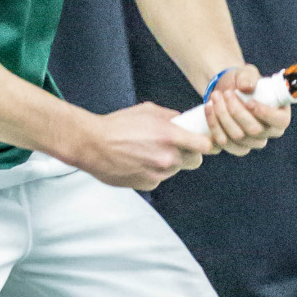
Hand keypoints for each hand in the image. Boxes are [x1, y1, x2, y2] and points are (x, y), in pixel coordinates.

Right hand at [68, 102, 213, 189]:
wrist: (92, 145)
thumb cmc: (118, 125)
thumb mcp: (148, 110)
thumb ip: (170, 116)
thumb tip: (184, 120)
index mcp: (170, 136)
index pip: (205, 146)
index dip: (205, 143)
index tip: (201, 141)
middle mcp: (167, 157)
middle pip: (195, 161)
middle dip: (189, 154)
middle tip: (177, 146)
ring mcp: (157, 174)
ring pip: (175, 170)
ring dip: (169, 162)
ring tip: (149, 151)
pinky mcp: (147, 185)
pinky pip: (159, 179)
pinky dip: (153, 172)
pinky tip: (138, 161)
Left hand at [204, 64, 291, 156]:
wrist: (227, 91)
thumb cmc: (243, 81)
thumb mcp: (246, 73)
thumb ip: (248, 77)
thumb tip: (246, 87)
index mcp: (281, 115)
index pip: (280, 121)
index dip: (266, 114)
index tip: (249, 102)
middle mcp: (269, 132)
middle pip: (255, 130)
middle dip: (237, 111)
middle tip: (226, 92)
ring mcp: (252, 142)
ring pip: (237, 137)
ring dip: (223, 116)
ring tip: (215, 96)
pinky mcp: (235, 146)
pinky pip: (224, 143)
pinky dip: (214, 126)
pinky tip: (208, 108)